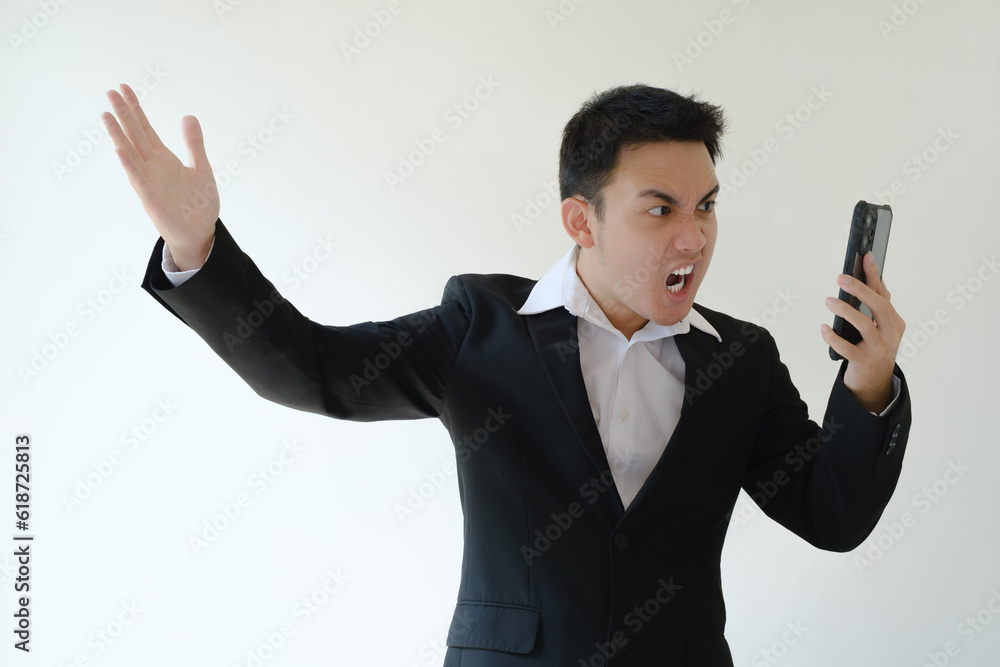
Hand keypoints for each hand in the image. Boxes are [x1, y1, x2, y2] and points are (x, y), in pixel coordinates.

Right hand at [101, 83, 218, 269]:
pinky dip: (129, 166)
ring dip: (118, 135)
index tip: (124, 88)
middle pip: (134, 135)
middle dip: (123, 114)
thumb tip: (188, 115)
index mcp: (164, 159)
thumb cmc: (198, 204)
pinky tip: (119, 150)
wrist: (200, 233)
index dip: (135, 109)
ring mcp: (149, 182)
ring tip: (106, 115)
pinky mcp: (151, 199)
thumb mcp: (201, 169)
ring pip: (130, 154)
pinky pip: (138, 180)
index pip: (145, 128)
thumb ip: (194, 144)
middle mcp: (152, 167)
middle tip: (110, 91)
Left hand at [821, 252, 904, 412]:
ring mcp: (879, 349)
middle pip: (877, 306)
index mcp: (895, 322)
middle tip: (841, 277)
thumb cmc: (874, 349)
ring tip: (829, 300)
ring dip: (844, 310)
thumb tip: (875, 278)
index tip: (865, 257)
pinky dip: (833, 337)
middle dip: (859, 289)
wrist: (875, 383)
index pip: (883, 294)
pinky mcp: (864, 362)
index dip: (874, 275)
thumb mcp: (881, 328)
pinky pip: (846, 347)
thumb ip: (878, 306)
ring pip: (863, 325)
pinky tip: (824, 328)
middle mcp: (890, 334)